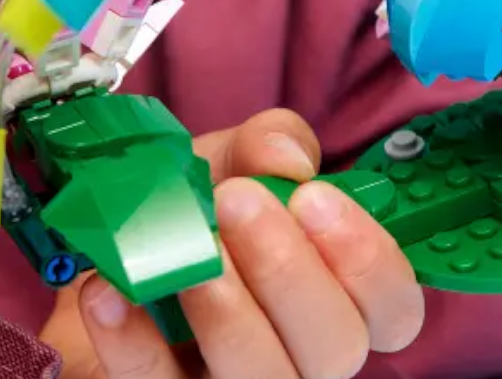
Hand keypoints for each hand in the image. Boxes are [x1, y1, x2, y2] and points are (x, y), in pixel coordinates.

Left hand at [41, 110, 425, 378]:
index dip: (368, 260)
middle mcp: (303, 355)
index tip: (313, 197)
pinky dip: (133, 340)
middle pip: (337, 348)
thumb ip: (268, 145)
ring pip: (263, 377)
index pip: (394, 308)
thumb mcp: (231, 161)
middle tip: (238, 202)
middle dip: (289, 270)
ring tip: (185, 252)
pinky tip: (109, 289)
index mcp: (340, 300)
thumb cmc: (193, 213)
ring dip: (225, 309)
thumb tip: (286, 158)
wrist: (107, 257)